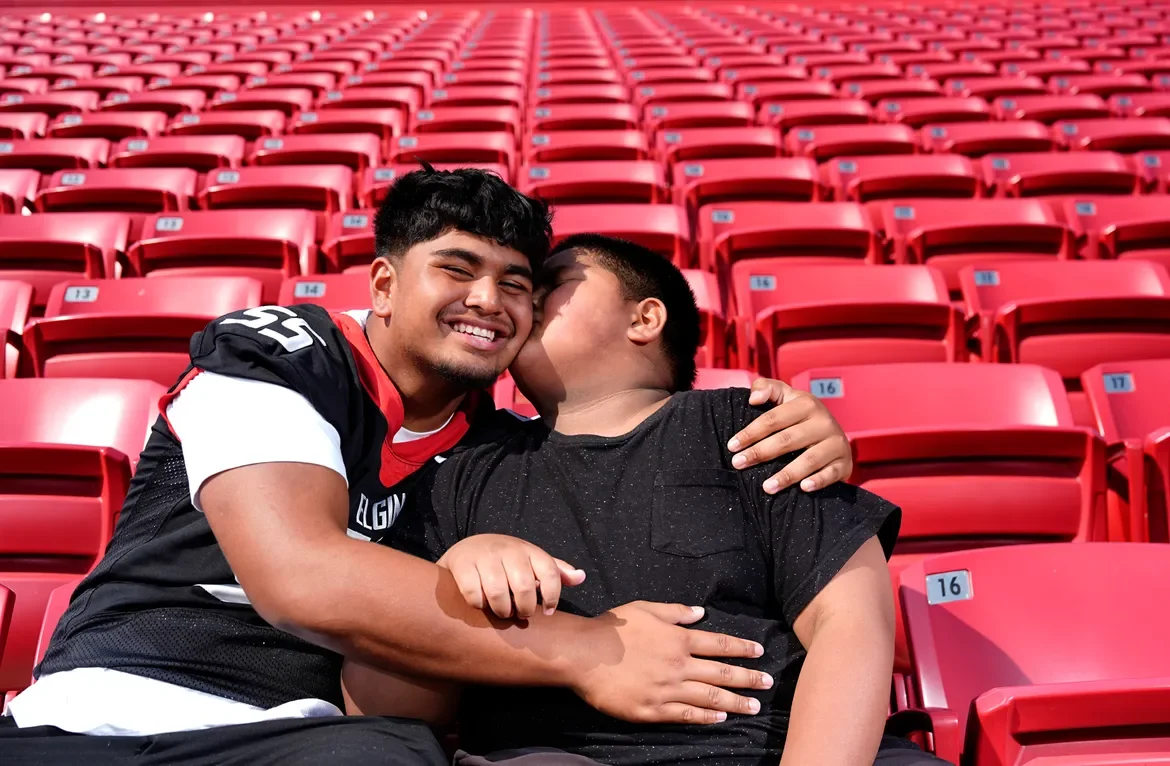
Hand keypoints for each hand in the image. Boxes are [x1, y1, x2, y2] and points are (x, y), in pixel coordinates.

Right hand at [438, 534, 585, 618]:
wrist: (469, 548)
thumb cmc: (508, 561)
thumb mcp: (533, 562)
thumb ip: (557, 571)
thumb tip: (582, 577)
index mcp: (530, 550)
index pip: (551, 574)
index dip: (552, 597)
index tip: (548, 611)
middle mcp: (509, 550)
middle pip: (524, 586)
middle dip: (525, 608)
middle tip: (521, 614)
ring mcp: (485, 556)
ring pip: (498, 592)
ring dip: (502, 610)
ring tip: (503, 613)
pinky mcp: (463, 565)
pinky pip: (474, 593)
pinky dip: (480, 605)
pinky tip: (483, 605)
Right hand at [572, 601, 772, 724]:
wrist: (584, 655)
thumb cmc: (613, 628)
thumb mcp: (646, 609)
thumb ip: (676, 612)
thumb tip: (701, 612)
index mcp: (678, 639)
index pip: (718, 644)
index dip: (741, 648)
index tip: (759, 651)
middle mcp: (678, 665)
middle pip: (721, 673)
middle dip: (748, 678)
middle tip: (768, 682)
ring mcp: (667, 690)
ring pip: (709, 697)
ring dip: (735, 701)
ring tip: (753, 706)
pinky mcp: (653, 710)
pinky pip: (686, 714)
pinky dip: (706, 716)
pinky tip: (720, 718)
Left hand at [727, 378, 852, 494]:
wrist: (833, 434)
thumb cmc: (800, 417)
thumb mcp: (785, 397)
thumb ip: (766, 388)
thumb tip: (753, 399)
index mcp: (806, 404)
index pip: (773, 419)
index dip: (751, 432)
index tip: (732, 446)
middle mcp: (824, 422)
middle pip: (787, 440)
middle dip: (760, 453)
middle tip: (738, 464)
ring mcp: (836, 443)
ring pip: (809, 459)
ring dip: (787, 475)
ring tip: (766, 487)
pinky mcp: (845, 463)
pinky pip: (831, 473)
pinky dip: (818, 481)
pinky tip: (803, 488)